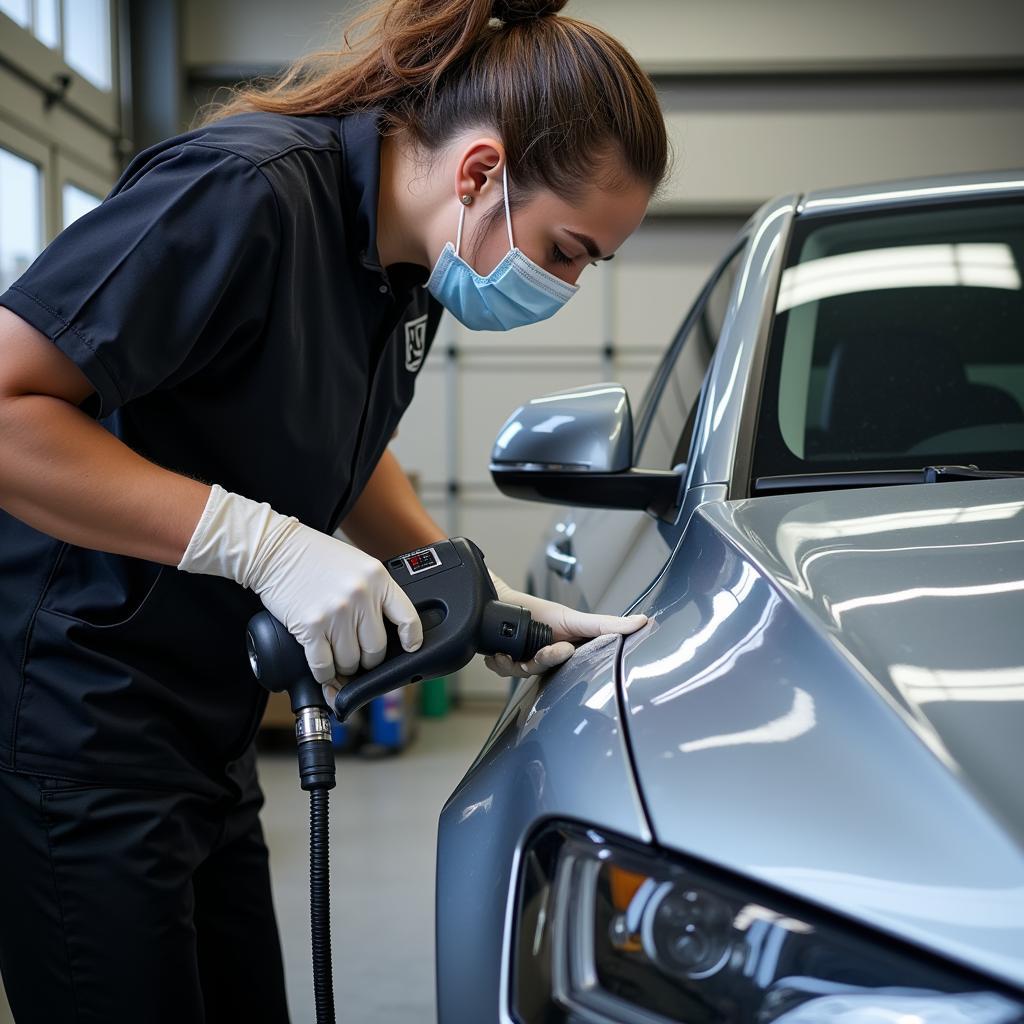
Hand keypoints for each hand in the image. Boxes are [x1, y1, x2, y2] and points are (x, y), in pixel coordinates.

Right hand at [178, 485, 422, 686]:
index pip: (407, 617)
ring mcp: (336, 612)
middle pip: (376, 650)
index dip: (411, 639)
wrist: (276, 550)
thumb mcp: (357, 564)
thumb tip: (387, 629)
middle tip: (358, 656)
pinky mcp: (310, 626)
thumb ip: (375, 591)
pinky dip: (323, 673)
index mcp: (378, 578)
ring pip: (350, 662)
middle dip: (367, 660)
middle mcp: (361, 596)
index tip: (409, 647)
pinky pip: (324, 666)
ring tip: (336, 656)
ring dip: (343, 667)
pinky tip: (322, 666)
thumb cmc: (315, 557)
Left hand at [484, 571, 646, 678]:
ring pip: (522, 673)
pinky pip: (502, 670)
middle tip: (540, 649)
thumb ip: (607, 625)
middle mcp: (544, 662)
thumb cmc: (540, 612)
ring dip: (513, 664)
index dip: (562, 660)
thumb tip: (643, 621)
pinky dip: (497, 663)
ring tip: (507, 652)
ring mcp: (523, 663)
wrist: (502, 602)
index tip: (564, 649)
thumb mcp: (575, 619)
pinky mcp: (505, 663)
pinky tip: (495, 654)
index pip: (571, 668)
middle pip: (543, 671)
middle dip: (540, 660)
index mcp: (564, 656)